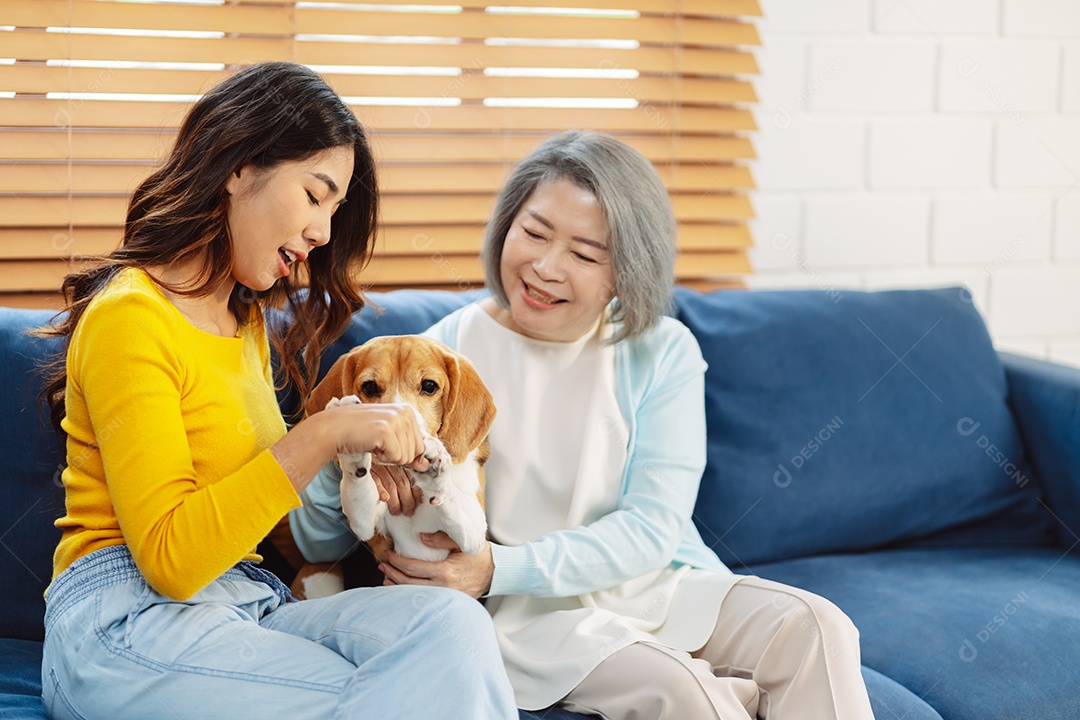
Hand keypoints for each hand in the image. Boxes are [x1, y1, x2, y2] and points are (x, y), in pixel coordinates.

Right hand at [270, 402, 429, 494]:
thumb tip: (425, 465)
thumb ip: (408, 448)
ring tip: (373, 442)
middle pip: (415, 452)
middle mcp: (405, 412)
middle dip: (396, 455)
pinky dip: (382, 458)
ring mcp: (397, 421)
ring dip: (388, 457)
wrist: (334, 428)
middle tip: (377, 442)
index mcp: (407, 411)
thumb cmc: (358, 432)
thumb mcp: (388, 436)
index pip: (420, 445)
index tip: (385, 443)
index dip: (402, 451)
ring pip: (406, 457)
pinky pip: (396, 458)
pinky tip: (371, 444)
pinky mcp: (387, 431)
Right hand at [371, 464, 422, 515]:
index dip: (416, 492)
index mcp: (399, 465)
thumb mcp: (393, 473)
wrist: (360, 461)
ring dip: (395, 500)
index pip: (411, 478)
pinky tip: (385, 499)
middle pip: (402, 483)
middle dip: (407, 499)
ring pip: (391, 485)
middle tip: (408, 511)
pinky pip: (376, 481)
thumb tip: (417, 496)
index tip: (418, 502)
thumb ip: (404, 480)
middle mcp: (391, 465)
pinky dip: (381, 490)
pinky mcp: (368, 471)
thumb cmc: (379, 471)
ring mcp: (379, 468)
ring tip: (396, 511)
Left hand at [379, 533, 493, 598]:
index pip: (412, 567)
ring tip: (386, 578)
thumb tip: (420, 538)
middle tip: (382, 565)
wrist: (495, 573)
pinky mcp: (447, 602)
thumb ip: (441, 538)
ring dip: (397, 586)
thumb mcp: (462, 543)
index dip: (396, 561)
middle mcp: (443, 588)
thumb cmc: (479, 556)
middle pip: (408, 583)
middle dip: (391, 573)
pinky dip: (409, 593)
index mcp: (445, 572)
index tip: (388, 554)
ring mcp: (445, 598)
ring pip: (413, 594)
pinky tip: (401, 588)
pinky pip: (423, 598)